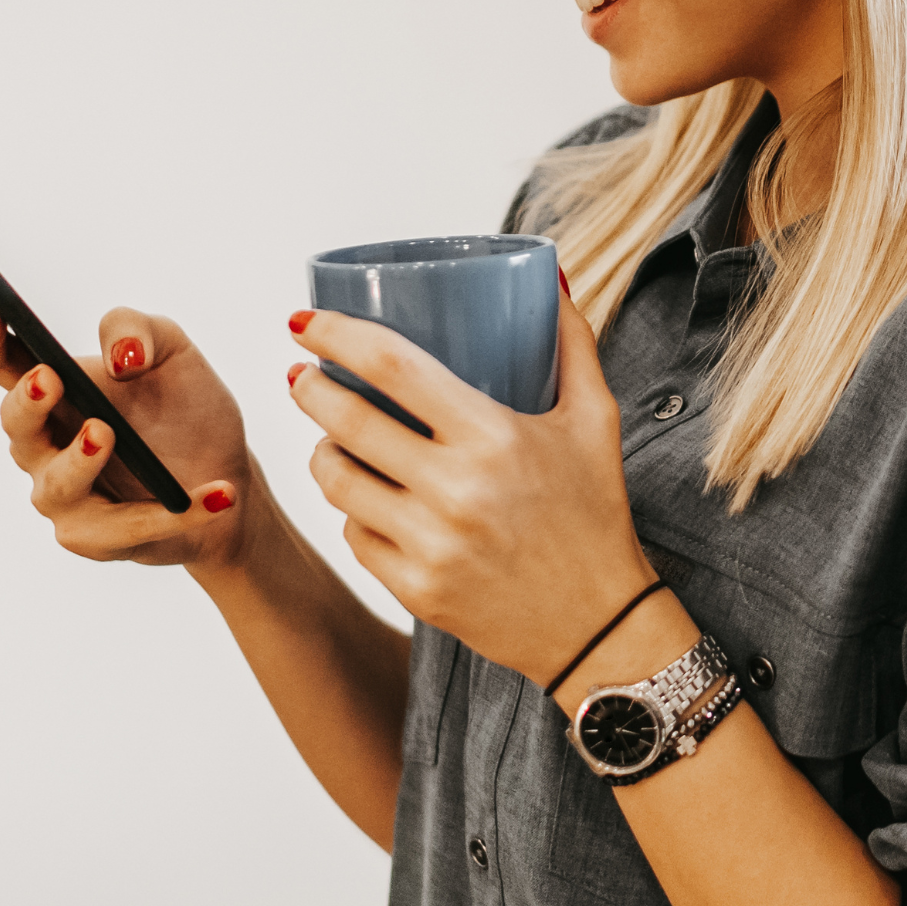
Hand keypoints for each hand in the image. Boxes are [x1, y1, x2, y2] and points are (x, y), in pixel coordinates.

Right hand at [0, 302, 252, 568]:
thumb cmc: (185, 408)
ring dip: (80, 461)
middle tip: (49, 379)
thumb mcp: (174, 353)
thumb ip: (140, 330)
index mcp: (54, 388)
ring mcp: (65, 493)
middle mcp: (46, 443)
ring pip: (57, 485)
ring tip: (106, 433)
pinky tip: (218, 492)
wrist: (226, 471)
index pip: (0, 363)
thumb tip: (120, 356)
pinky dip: (176, 512)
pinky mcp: (98, 536)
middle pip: (17, 424)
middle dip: (27, 403)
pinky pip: (128, 527)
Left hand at [286, 285, 655, 685]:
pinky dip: (354, 511)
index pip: (393, 368)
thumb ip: (573, 342)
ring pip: (337, 481)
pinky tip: (366, 497)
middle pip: (346, 422)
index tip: (306, 321)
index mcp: (494, 436)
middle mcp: (456, 490)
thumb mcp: (596, 419)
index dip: (337, 336)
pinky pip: (354, 536)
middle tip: (304, 375)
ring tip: (330, 435)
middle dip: (310, 388)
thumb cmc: (595, 513)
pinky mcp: (416, 590)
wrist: (602, 627)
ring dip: (322, 450)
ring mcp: (431, 545)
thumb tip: (550, 278)